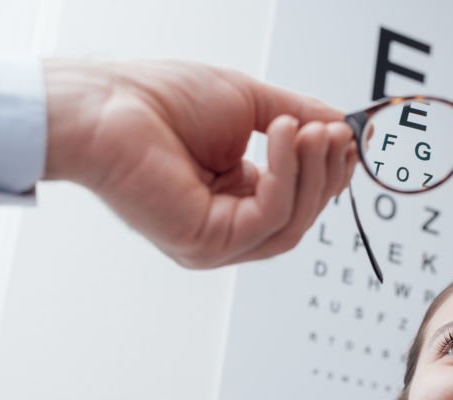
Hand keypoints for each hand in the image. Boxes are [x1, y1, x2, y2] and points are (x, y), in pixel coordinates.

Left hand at [42, 59, 355, 266]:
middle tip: (334, 132)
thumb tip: (341, 125)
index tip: (347, 137)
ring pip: (291, 225)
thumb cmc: (155, 101)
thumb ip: (298, 117)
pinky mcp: (206, 244)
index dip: (326, 171)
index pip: (296, 200)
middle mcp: (224, 226)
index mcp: (231, 198)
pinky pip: (269, 217)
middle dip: (324, 173)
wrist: (105, 105)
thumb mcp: (249, 103)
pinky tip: (282, 136)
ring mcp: (215, 242)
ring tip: (308, 130)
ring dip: (310, 174)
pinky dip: (285, 174)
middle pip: (301, 218)